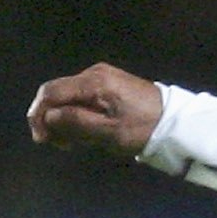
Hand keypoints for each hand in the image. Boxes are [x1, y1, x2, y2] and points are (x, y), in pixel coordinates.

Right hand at [27, 63, 162, 156]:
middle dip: (52, 119)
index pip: (50, 92)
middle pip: (57, 93)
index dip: (39, 115)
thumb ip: (76, 123)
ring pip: (70, 97)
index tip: (42, 139)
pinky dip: (79, 115)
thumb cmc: (144, 129)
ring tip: (76, 142)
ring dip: (67, 120)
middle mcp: (94, 73)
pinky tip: (88, 132)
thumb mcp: (109, 132)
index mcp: (93, 81)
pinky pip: (83, 98)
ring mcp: (102, 77)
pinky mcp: (109, 84)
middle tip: (60, 144)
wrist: (177, 121)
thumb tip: (48, 117)